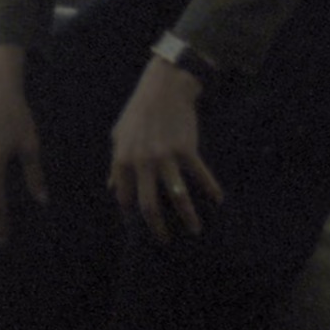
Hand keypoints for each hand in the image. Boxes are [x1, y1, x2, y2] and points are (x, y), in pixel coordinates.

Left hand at [109, 58, 219, 242]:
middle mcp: (143, 162)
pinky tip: (218, 200)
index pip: (125, 197)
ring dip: (188, 216)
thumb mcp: (119, 135)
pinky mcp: (186, 150)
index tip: (141, 224)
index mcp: (123, 160)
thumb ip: (116, 164)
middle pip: (149, 205)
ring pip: (177, 196)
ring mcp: (165, 157)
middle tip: (164, 241)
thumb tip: (112, 187)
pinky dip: (210, 189)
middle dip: (157, 228)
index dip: (132, 212)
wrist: (163, 88)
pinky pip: (200, 175)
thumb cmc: (138, 112)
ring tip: (195, 230)